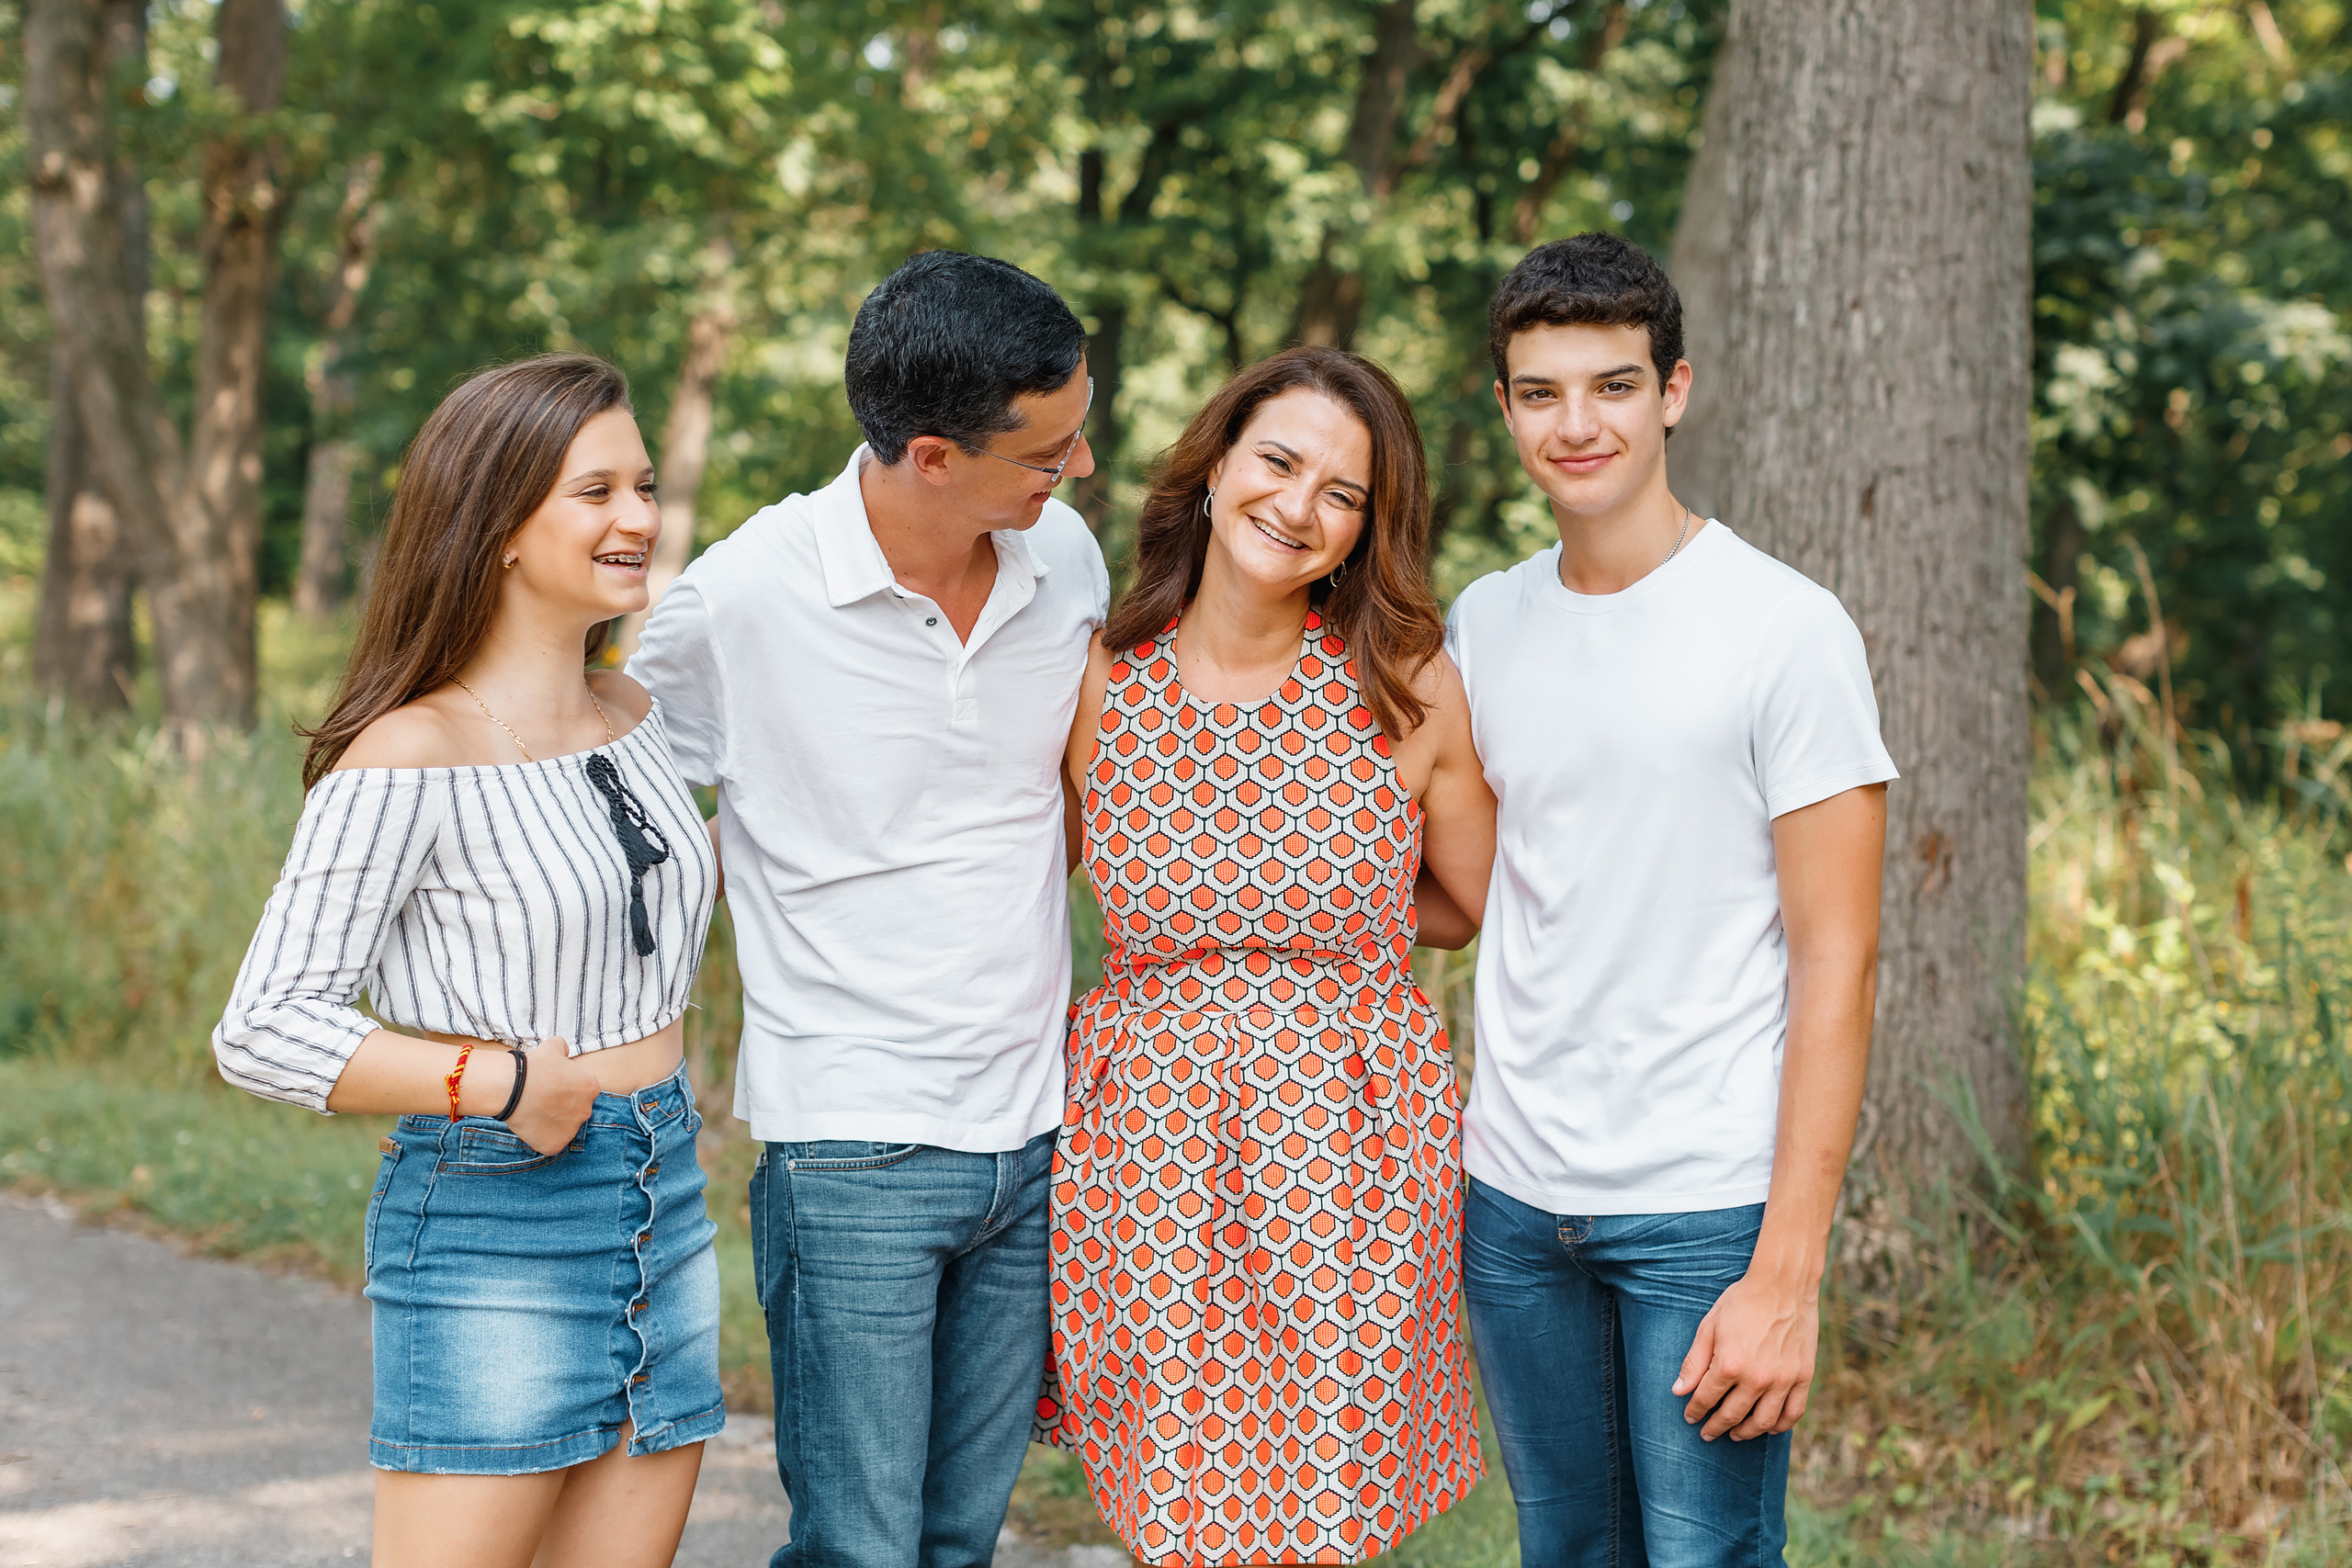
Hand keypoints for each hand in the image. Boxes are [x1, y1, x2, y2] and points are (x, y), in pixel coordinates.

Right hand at [503, 1036, 599, 1155]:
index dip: (567, 1089)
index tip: (552, 1087)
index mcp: (591, 1088)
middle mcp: (586, 1110)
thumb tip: (564, 1050)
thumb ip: (564, 1048)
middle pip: (576, 1110)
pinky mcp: (555, 1145)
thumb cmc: (534, 1066)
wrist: (512, 1087)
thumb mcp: (553, 1046)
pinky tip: (530, 1125)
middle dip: (562, 1106)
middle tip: (542, 1100)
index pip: (583, 1091)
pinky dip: (542, 1137)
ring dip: (553, 1122)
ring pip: (564, 1128)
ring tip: (534, 1112)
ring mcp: (571, 1130)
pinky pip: (551, 1143)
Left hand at [1672, 1270, 1819, 1440]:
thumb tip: (1678, 1391)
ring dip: (1746, 1433)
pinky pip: (1793, 1413)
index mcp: (1729, 1364)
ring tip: (1735, 1435)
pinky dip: (1780, 1427)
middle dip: (1715, 1427)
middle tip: (1708, 1433)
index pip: (1706, 1398)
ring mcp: (1783, 1380)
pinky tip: (1768, 1428)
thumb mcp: (1709, 1326)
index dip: (1695, 1410)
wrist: (1782, 1285)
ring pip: (1763, 1422)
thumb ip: (1694, 1362)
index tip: (1690, 1417)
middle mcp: (1756, 1378)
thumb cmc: (1741, 1302)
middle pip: (1732, 1415)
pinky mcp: (1803, 1377)